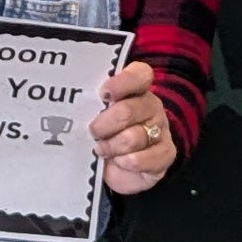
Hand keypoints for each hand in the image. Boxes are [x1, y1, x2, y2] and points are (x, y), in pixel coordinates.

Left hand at [91, 58, 178, 197]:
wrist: (114, 166)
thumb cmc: (102, 134)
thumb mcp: (94, 115)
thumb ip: (91, 104)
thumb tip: (75, 101)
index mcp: (136, 89)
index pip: (140, 74)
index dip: (121, 83)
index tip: (103, 94)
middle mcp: (151, 105)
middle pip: (127, 111)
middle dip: (104, 125)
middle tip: (93, 132)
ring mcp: (161, 129)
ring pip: (133, 137)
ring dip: (112, 146)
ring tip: (102, 149)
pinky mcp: (166, 153)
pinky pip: (144, 158)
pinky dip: (126, 162)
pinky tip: (119, 161)